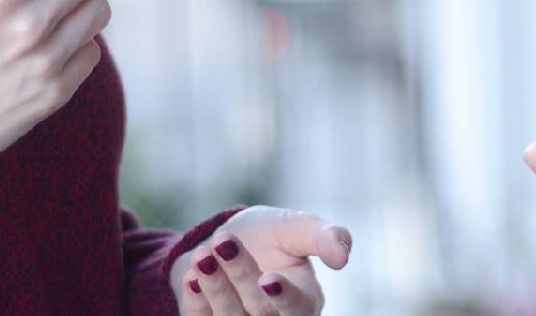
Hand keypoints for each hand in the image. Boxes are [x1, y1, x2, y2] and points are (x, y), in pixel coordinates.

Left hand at [173, 206, 351, 315]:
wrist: (224, 242)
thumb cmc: (268, 236)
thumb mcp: (296, 227)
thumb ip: (323, 237)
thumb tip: (343, 256)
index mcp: (304, 301)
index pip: (297, 309)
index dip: (283, 298)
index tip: (267, 278)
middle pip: (258, 311)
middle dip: (240, 276)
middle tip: (224, 243)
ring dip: (214, 287)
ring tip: (203, 255)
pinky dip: (195, 299)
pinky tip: (191, 276)